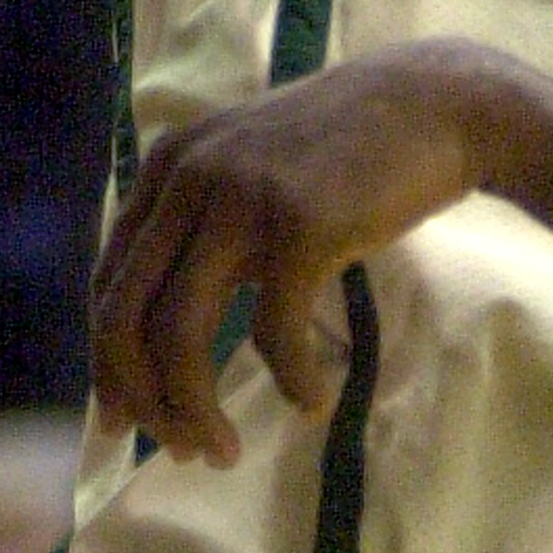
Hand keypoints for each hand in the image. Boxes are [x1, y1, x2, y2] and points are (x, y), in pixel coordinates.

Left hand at [90, 37, 498, 466]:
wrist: (444, 102)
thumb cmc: (355, 143)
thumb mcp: (254, 165)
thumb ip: (202, 221)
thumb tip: (160, 328)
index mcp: (171, 163)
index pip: (107, 285)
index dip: (108, 366)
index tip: (124, 423)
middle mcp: (193, 177)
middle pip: (126, 319)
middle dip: (141, 401)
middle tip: (177, 451)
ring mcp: (245, 199)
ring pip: (179, 337)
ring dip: (194, 411)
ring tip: (224, 450)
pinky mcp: (303, 227)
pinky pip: (275, 334)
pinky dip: (291, 382)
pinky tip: (312, 402)